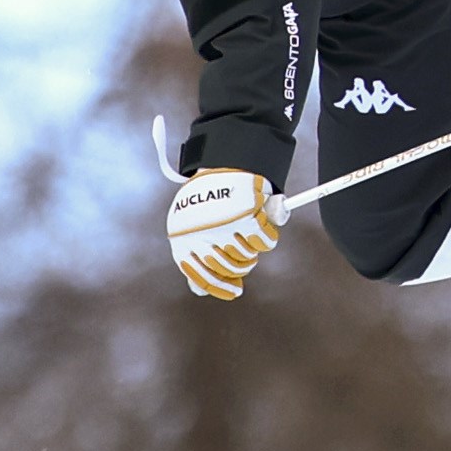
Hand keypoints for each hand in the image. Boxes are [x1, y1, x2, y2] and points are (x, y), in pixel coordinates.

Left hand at [166, 168, 281, 300]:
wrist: (224, 158)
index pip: (202, 279)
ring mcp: (224, 229)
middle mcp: (200, 238)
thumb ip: (197, 261)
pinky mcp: (246, 217)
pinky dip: (268, 237)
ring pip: (248, 258)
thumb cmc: (208, 199)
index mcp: (182, 241)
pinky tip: (263, 226)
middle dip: (241, 265)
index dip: (221, 287)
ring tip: (248, 233)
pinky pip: (265, 242)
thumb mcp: (195, 228)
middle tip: (244, 252)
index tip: (236, 291)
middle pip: (230, 270)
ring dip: (252, 249)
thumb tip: (198, 291)